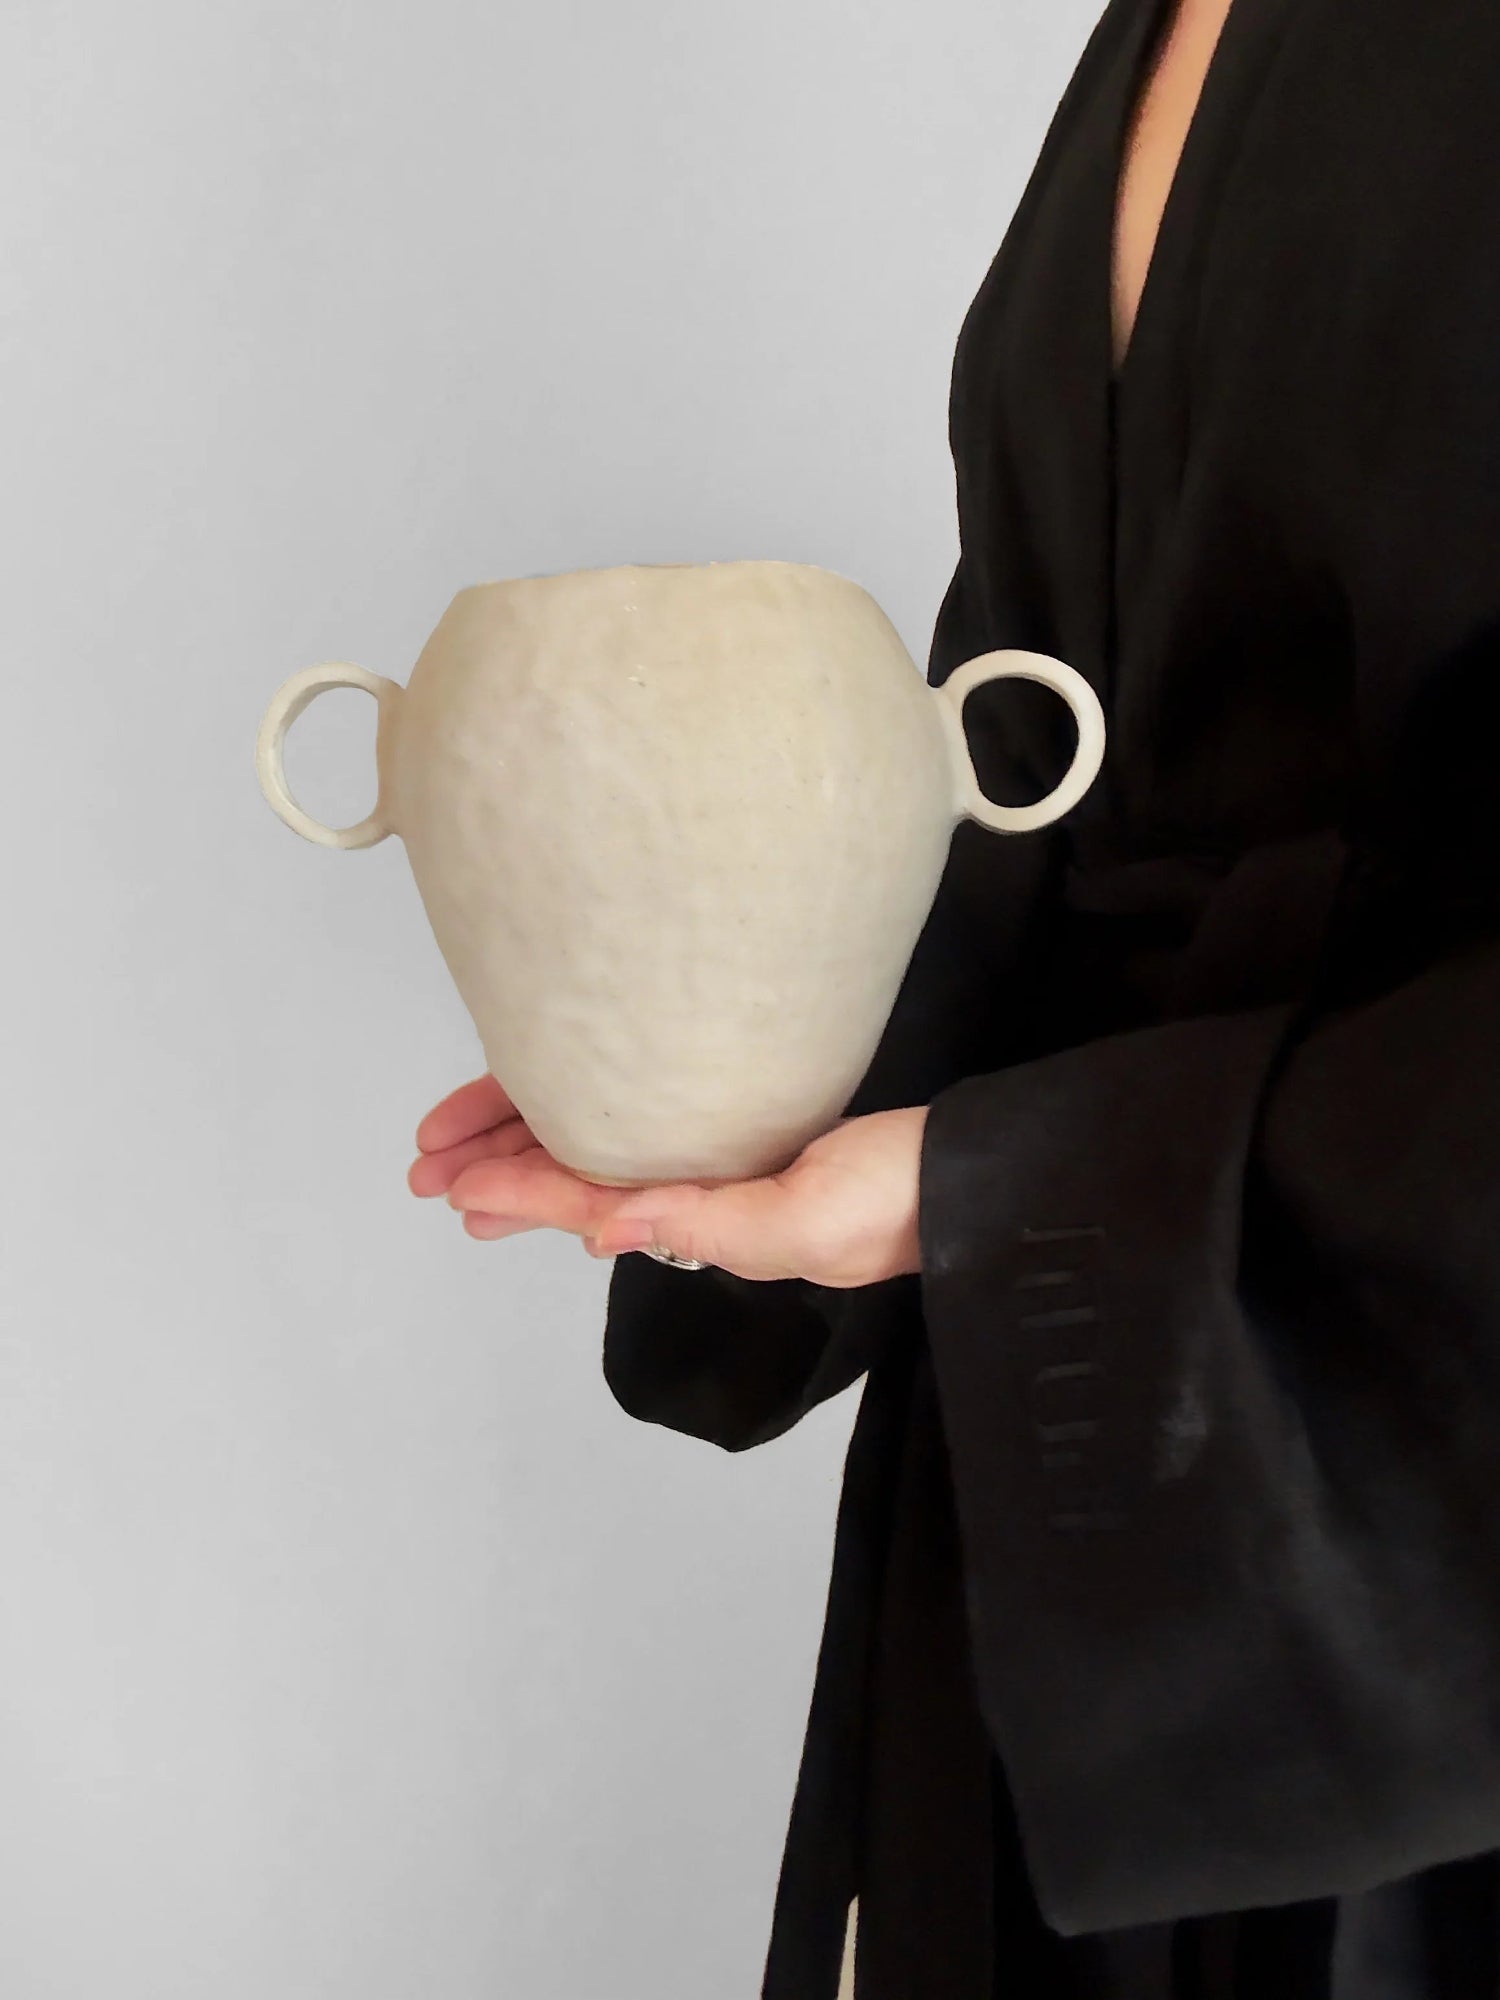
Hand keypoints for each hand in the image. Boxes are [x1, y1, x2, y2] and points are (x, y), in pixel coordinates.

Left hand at [410, 1073, 927, 1286]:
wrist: (983, 1170)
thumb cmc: (905, 1200)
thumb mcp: (809, 1224)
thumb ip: (710, 1226)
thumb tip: (603, 1230)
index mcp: (711, 1220)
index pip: (589, 1202)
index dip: (513, 1192)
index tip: (448, 1182)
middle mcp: (704, 1190)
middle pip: (578, 1173)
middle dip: (497, 1166)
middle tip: (424, 1162)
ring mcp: (725, 1156)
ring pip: (602, 1143)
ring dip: (528, 1139)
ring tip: (460, 1137)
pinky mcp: (750, 1116)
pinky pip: (646, 1116)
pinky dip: (591, 1114)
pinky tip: (559, 1115)